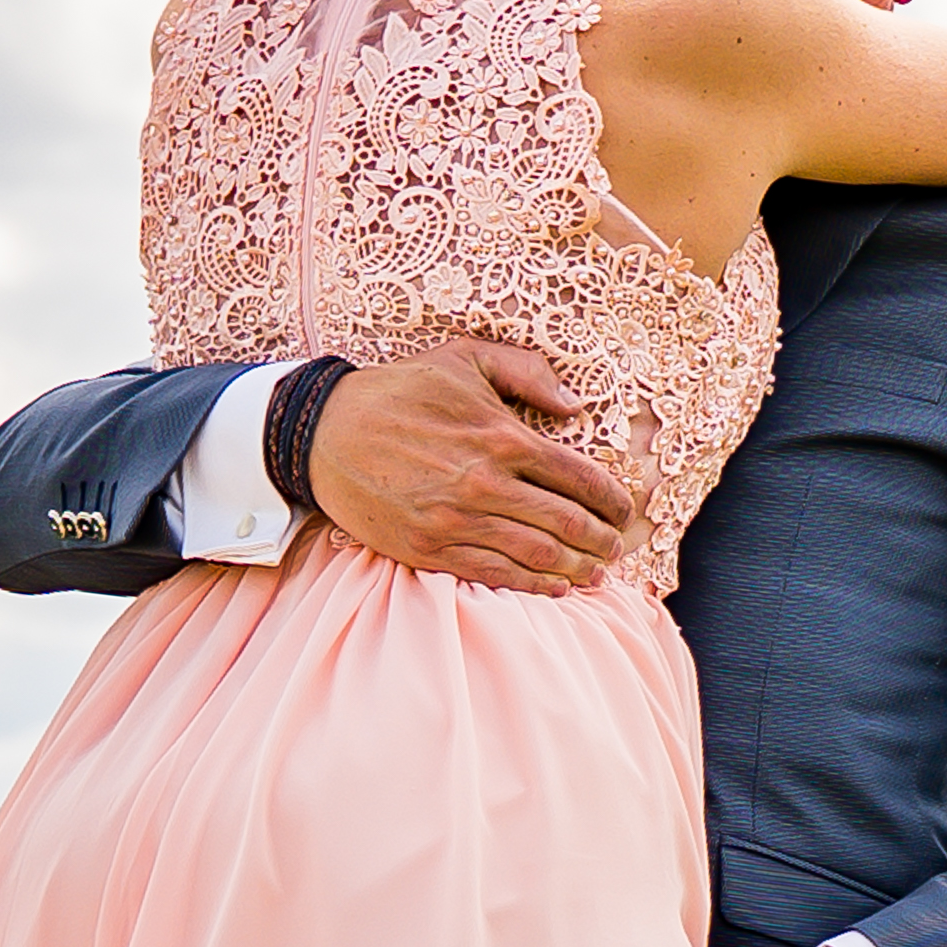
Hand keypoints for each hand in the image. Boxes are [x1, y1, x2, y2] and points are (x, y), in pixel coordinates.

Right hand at [311, 343, 637, 590]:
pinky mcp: (429, 547)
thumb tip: (574, 404)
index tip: (624, 510)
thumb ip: (526, 372)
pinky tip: (554, 588)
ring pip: (537, 554)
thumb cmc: (397, 391)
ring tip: (594, 573)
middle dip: (601, 540)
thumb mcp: (463, 359)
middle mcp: (486, 483)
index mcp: (503, 437)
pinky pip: (494, 573)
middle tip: (615, 547)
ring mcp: (457, 520)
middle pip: (567, 522)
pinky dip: (532, 585)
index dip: (612, 499)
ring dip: (575, 568)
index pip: (580, 477)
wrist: (322, 433)